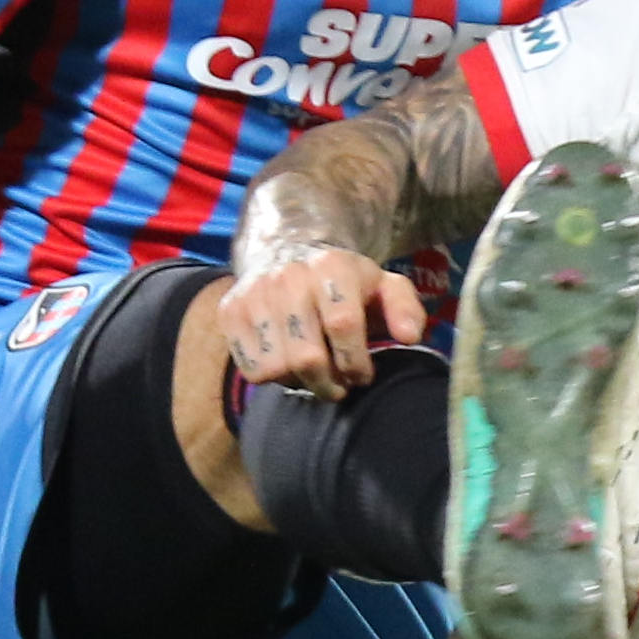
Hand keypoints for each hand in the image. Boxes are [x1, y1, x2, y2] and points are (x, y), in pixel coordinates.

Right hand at [222, 248, 427, 398]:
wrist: (286, 252)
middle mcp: (288, 275)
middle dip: (330, 383)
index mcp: (331, 266)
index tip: (363, 374)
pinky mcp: (230, 312)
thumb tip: (409, 336)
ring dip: (301, 384)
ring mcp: (254, 293)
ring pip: (277, 368)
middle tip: (340, 385)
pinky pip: (251, 370)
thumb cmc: (344, 283)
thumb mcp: (384, 286)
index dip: (356, 361)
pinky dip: (274, 379)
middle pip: (307, 356)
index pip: (344, 324)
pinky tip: (289, 365)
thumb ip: (405, 308)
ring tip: (315, 375)